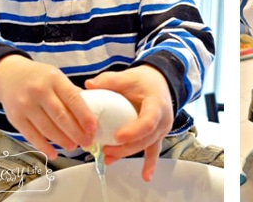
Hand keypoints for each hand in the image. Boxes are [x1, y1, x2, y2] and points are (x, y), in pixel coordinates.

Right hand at [0, 55, 96, 159]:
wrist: (9, 75)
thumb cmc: (40, 78)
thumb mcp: (57, 77)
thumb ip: (71, 93)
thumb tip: (90, 113)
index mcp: (54, 79)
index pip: (72, 98)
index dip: (84, 115)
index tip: (93, 128)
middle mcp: (39, 91)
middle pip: (60, 116)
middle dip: (76, 132)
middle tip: (87, 142)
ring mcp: (25, 105)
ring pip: (46, 128)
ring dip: (62, 140)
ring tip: (73, 146)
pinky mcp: (15, 117)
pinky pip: (31, 136)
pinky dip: (43, 147)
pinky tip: (53, 153)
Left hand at [85, 64, 173, 181]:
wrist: (160, 82)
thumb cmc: (145, 80)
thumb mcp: (128, 76)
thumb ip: (109, 80)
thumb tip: (89, 84)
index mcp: (157, 104)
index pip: (148, 121)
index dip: (134, 131)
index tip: (118, 136)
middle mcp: (163, 119)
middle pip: (146, 138)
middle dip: (125, 147)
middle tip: (106, 150)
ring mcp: (161, 129)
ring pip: (146, 145)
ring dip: (128, 154)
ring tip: (109, 158)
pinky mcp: (157, 135)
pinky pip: (153, 150)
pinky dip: (149, 163)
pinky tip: (145, 176)